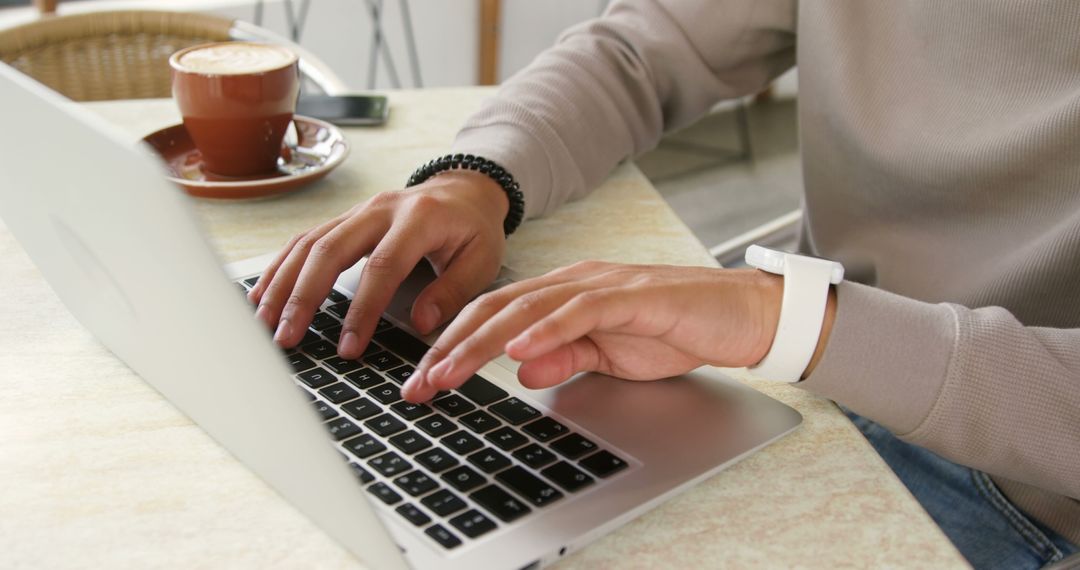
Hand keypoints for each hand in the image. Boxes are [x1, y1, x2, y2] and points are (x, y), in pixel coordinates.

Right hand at [248, 170, 507, 357]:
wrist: (465, 191)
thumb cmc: (474, 229)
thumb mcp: (482, 260)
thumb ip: (454, 291)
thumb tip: (421, 323)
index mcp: (419, 218)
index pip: (383, 266)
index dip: (363, 309)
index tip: (349, 347)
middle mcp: (381, 209)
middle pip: (331, 249)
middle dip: (304, 297)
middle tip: (287, 339)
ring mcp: (358, 211)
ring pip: (309, 243)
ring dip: (282, 285)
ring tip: (264, 324)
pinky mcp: (345, 219)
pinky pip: (305, 240)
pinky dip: (281, 268)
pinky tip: (262, 296)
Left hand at [401, 262, 805, 402]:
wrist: (739, 315)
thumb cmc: (676, 330)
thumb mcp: (609, 355)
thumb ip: (565, 357)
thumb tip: (520, 370)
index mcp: (565, 293)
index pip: (496, 316)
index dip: (455, 345)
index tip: (425, 381)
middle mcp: (575, 281)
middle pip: (498, 309)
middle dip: (452, 347)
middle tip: (419, 385)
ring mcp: (603, 285)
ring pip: (528, 308)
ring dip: (483, 343)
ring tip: (449, 371)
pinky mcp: (634, 296)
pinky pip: (582, 310)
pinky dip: (547, 330)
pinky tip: (518, 350)